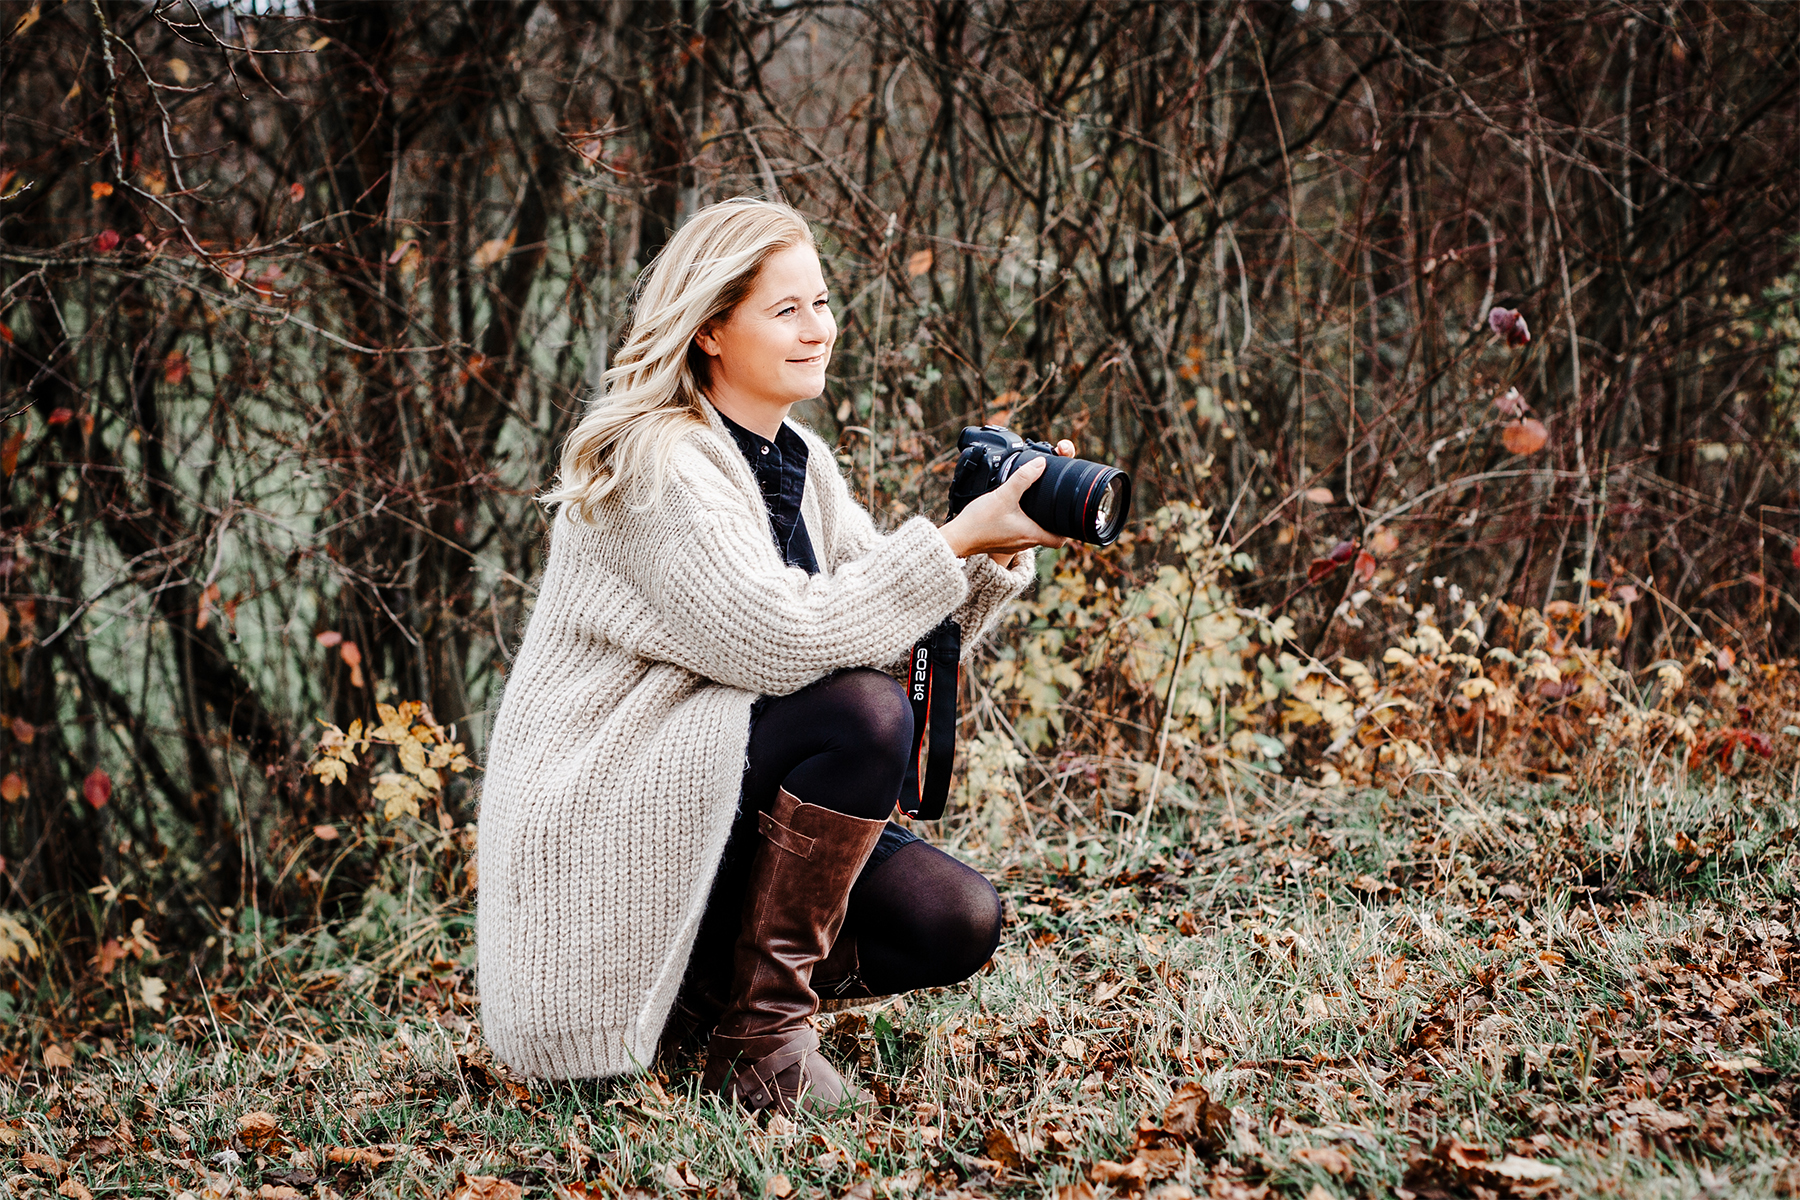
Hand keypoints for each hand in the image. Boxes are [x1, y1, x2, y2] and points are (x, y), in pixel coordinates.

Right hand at [938, 439, 1078, 561]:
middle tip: (1054, 504)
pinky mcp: (1002, 541)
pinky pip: (1019, 533)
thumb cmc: (978, 523)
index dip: (1069, 529)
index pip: (1060, 540)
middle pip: (1049, 535)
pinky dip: (1022, 522)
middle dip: (1053, 520)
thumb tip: (1040, 464)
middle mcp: (1025, 543)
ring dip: (1037, 520)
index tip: (1069, 516)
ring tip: (1036, 504)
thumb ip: (1022, 478)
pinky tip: (1014, 510)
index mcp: (1031, 535)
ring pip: (1033, 533)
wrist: (956, 539)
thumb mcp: (1003, 496)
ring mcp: (1013, 544)